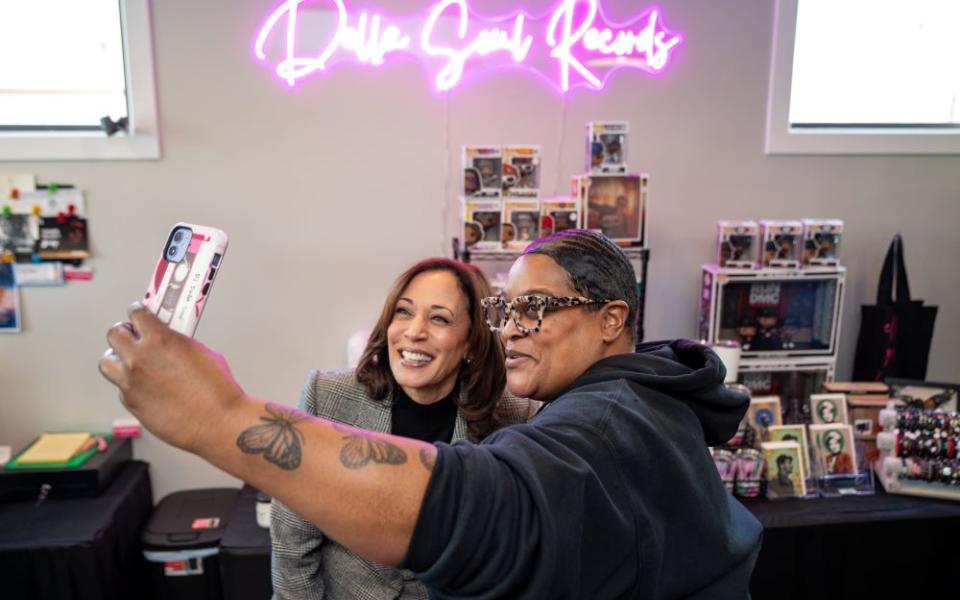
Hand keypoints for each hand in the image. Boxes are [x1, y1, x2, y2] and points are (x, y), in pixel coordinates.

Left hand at [98, 302, 245, 453]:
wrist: (217, 421)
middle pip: (114, 333)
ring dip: (117, 358)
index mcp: (160, 339)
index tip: (139, 313)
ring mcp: (131, 381)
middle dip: (125, 333)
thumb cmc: (217, 389)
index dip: (138, 312)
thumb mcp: (202, 352)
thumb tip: (169, 341)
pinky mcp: (130, 402)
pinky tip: (146, 387)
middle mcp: (140, 358)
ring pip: (107, 361)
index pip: (136, 313)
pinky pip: (121, 386)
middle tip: (134, 337)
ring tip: (131, 362)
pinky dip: (130, 384)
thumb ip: (178, 343)